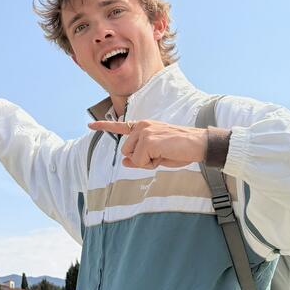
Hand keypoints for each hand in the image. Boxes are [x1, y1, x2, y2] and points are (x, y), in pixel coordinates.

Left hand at [88, 119, 207, 169]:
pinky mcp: (148, 140)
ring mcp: (144, 132)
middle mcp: (141, 126)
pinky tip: (164, 154)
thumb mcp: (157, 155)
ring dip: (147, 162)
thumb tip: (125, 161)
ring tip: (163, 154)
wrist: (199, 144)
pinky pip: (141, 161)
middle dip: (142, 159)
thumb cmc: (180, 149)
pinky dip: (151, 164)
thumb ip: (139, 157)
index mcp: (143, 126)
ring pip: (132, 157)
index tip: (90, 125)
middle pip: (126, 152)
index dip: (104, 126)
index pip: (120, 126)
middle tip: (160, 155)